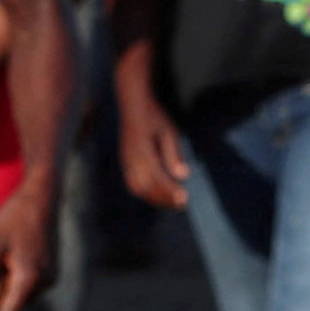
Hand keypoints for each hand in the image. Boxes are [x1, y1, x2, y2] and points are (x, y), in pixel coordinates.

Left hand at [0, 171, 56, 310]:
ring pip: (20, 300)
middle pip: (14, 310)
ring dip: (2, 300)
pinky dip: (12, 289)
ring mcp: (49, 279)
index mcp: (29, 277)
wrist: (42, 198)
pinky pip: (27, 289)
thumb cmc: (15, 217)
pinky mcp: (49, 274)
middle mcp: (44, 282)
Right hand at [120, 96, 190, 212]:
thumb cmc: (153, 118)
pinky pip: (132, 184)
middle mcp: (131, 160)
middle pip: (147, 188)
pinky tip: (157, 195)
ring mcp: (126, 162)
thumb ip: (174, 154)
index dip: (170, 191)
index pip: (157, 178)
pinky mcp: (125, 163)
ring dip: (154, 198)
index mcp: (143, 152)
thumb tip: (183, 175)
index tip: (184, 198)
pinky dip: (145, 193)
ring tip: (171, 202)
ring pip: (138, 189)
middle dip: (164, 199)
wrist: (133, 106)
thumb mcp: (169, 132)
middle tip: (182, 204)